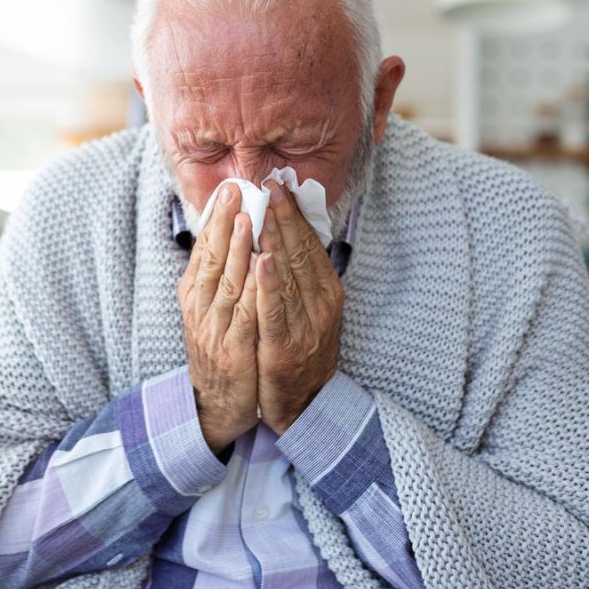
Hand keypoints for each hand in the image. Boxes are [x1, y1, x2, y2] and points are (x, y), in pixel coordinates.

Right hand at [178, 183, 258, 453]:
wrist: (218, 405)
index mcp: (194, 297)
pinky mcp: (234, 353)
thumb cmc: (220, 349)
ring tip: (248, 218)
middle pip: (213, 261)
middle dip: (225, 223)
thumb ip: (217, 276)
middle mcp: (200, 310)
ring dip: (238, 250)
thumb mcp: (210, 310)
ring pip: (228, 283)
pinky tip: (262, 268)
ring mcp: (215, 332)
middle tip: (235, 190)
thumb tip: (227, 234)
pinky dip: (253, 291)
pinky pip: (245, 317)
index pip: (203, 251)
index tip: (227, 190)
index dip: (215, 220)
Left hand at [254, 181, 343, 434]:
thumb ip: (301, 274)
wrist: (305, 403)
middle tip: (270, 185)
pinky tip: (261, 260)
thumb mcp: (310, 308)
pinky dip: (269, 284)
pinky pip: (276, 310)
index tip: (279, 186)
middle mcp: (321, 304)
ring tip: (264, 209)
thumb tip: (287, 234)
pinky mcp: (286, 347)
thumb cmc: (302, 348)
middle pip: (301, 253)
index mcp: (327, 291)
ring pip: (290, 276)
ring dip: (276, 240)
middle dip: (284, 217)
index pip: (310, 245)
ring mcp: (306, 326)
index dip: (294, 215)